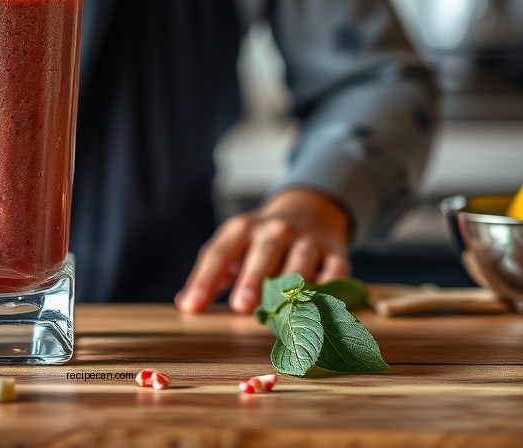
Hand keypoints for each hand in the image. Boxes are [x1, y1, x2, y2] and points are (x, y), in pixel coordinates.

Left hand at [174, 187, 350, 314]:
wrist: (309, 210)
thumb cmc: (260, 241)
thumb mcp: (233, 246)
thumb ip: (211, 274)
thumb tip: (186, 305)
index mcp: (243, 228)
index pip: (219, 252)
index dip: (204, 280)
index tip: (192, 307)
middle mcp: (275, 230)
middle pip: (262, 253)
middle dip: (253, 279)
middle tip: (241, 306)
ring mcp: (307, 241)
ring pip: (300, 261)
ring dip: (291, 286)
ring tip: (283, 311)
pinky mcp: (336, 255)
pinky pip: (334, 272)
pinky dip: (329, 287)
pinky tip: (321, 306)